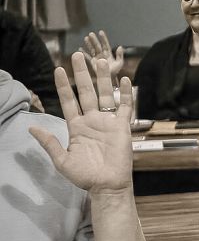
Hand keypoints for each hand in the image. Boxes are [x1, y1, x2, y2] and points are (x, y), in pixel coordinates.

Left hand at [28, 53, 132, 193]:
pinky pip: (125, 107)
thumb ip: (49, 143)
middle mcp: (92, 121)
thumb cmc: (85, 176)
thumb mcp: (62, 160)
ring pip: (104, 95)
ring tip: (99, 61)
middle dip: (82, 74)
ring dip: (102, 78)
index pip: (69, 101)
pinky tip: (124, 79)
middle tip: (78, 55)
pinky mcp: (123, 127)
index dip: (63, 86)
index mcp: (77, 127)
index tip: (58, 70)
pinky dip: (125, 93)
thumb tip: (31, 127)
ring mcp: (108, 122)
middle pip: (86, 92)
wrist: (107, 185)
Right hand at [81, 30, 124, 77]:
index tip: (100, 32)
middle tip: (91, 34)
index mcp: (108, 54)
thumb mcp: (119, 63)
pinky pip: (87, 57)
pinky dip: (84, 53)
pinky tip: (80, 49)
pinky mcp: (92, 62)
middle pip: (97, 46)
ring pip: (92, 49)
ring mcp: (96, 58)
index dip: (103, 38)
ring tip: (86, 38)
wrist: (110, 79)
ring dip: (89, 44)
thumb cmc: (115, 71)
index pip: (105, 44)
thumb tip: (120, 47)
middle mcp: (102, 54)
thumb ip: (120, 55)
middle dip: (94, 40)